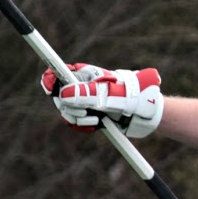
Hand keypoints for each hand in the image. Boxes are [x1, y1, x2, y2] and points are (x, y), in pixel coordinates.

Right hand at [42, 64, 163, 137]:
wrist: (147, 113)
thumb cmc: (131, 97)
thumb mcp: (109, 95)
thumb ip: (86, 94)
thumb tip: (62, 94)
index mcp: (84, 74)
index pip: (58, 72)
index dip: (51, 80)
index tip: (51, 89)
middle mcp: (82, 87)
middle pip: (58, 96)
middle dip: (69, 107)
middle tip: (85, 111)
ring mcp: (85, 101)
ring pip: (66, 112)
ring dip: (79, 119)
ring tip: (97, 119)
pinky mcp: (90, 115)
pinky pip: (76, 123)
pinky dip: (84, 126)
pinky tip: (97, 126)